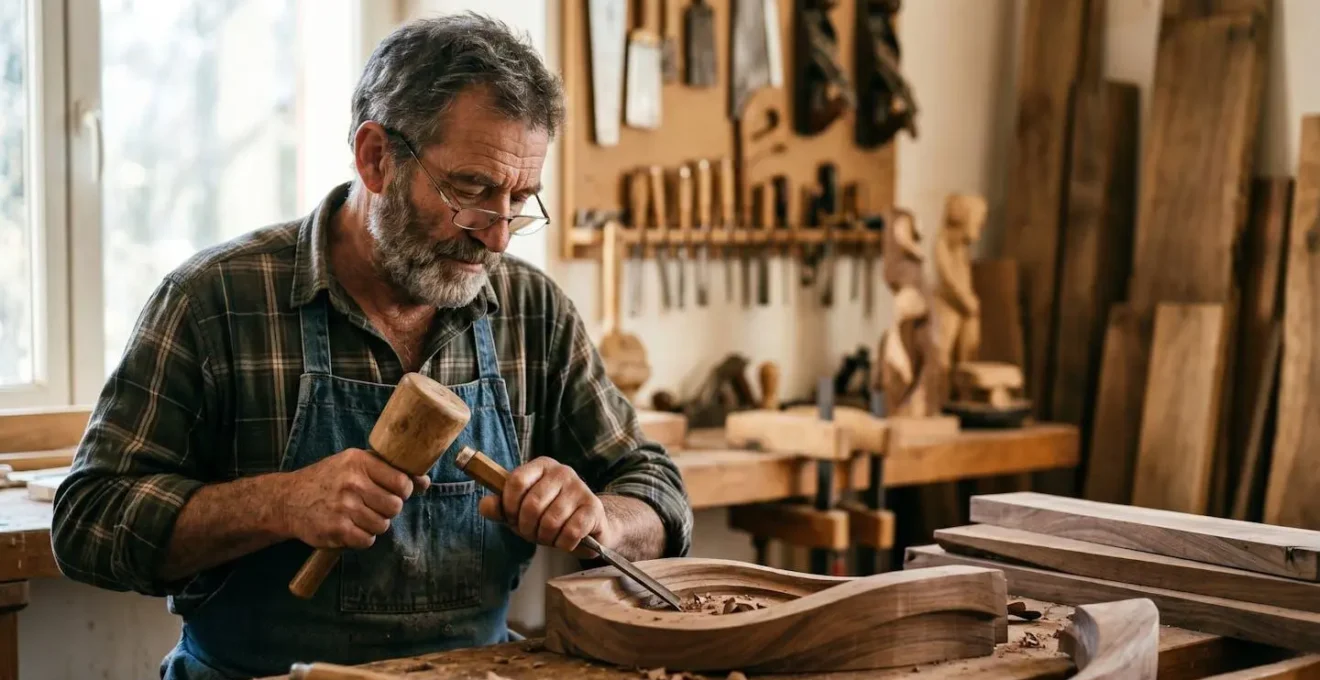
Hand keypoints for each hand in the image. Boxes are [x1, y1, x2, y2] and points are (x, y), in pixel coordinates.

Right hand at [279, 448, 430, 548]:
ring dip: (374, 525)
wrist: (287, 500)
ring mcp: (343, 507)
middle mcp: (351, 483)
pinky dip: (362, 538)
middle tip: (373, 506)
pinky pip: (367, 540)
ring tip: (358, 516)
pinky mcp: (336, 530)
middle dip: (388, 509)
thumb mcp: (354, 464)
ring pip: (382, 525)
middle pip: (394, 506)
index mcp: (359, 462)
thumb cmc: (328, 480)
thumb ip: (388, 471)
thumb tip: (425, 482)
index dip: (404, 491)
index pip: (401, 482)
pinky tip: (350, 528)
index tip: (395, 492)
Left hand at [477, 457, 611, 557]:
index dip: (510, 506)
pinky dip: (563, 544)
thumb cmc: (549, 515)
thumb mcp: (520, 511)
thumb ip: (501, 508)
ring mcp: (580, 488)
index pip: (516, 481)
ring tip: (549, 537)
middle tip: (533, 533)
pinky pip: (570, 532)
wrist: (587, 525)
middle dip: (528, 528)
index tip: (513, 517)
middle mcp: (562, 471)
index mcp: (541, 466)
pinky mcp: (593, 507)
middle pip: (532, 505)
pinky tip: (566, 541)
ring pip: (551, 521)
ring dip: (546, 538)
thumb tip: (485, 505)